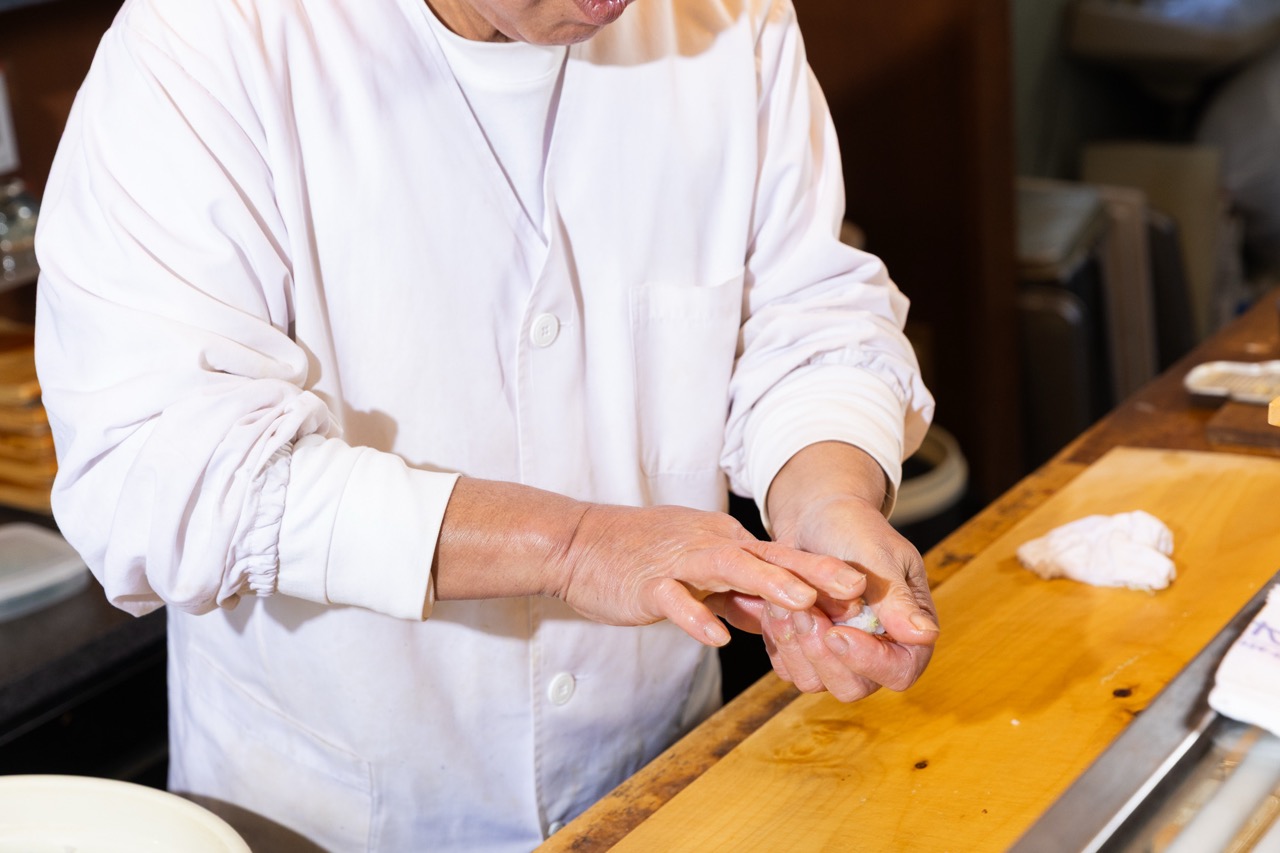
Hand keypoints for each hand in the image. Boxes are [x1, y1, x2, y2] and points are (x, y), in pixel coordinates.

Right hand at [550, 503, 866, 645]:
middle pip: (769, 556)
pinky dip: (696, 615)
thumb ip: (735, 593)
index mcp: (725, 544)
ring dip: (768, 584)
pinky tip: (716, 637)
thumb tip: (773, 616)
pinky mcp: (648, 583)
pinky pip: (675, 598)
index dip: (822, 572)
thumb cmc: (638, 559)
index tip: (864, 589)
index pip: (782, 556)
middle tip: (856, 589)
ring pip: (729, 568)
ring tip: (803, 604)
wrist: (579, 544)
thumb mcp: (697, 573)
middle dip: (813, 573)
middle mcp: (709, 546)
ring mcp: (679, 562)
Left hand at [712, 443, 939, 701]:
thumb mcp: (878, 555)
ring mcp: (839, 656)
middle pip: (853, 687)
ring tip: (785, 603)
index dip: (869, 661)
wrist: (817, 518)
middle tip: (804, 612)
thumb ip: (896, 598)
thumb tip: (924, 636)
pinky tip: (776, 606)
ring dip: (794, 644)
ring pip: (814, 682)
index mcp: (908, 630)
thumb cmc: (855, 529)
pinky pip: (787, 667)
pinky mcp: (806, 652)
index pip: (900, 671)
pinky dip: (777, 639)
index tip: (837, 633)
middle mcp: (876, 651)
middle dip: (822, 654)